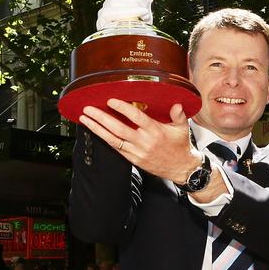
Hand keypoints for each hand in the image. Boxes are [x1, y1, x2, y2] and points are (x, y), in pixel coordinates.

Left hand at [80, 98, 199, 181]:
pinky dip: (104, 139)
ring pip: (113, 140)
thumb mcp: (182, 129)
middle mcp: (144, 142)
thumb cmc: (180, 146)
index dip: (122, 108)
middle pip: (118, 128)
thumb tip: (177, 104)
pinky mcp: (133, 159)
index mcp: (155, 131)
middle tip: (88, 109)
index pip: (136, 117)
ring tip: (85, 119)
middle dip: (101, 118)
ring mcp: (137, 152)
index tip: (111, 101)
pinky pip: (116, 148)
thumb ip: (178, 115)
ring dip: (97, 129)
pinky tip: (96, 131)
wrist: (181, 168)